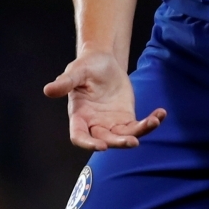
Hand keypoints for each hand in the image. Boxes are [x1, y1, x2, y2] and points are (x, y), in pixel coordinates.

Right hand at [44, 51, 166, 150]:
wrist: (104, 62)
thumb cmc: (86, 66)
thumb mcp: (76, 71)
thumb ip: (65, 82)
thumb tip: (48, 90)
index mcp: (79, 116)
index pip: (79, 136)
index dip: (88, 144)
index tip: (101, 146)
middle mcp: (94, 124)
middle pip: (105, 140)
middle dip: (118, 142)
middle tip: (132, 141)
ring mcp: (111, 124)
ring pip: (124, 136)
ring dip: (139, 133)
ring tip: (153, 122)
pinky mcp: (126, 119)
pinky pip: (138, 126)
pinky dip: (150, 122)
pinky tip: (161, 114)